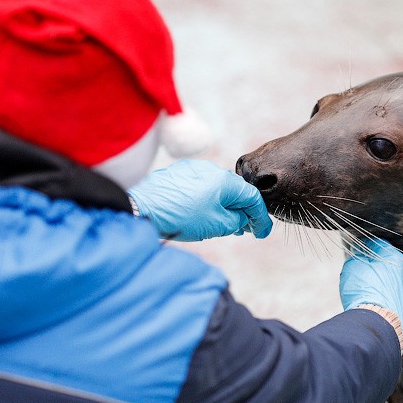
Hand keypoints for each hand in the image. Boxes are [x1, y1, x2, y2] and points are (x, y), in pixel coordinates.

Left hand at [128, 159, 272, 241]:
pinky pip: (202, 187)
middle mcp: (211, 170)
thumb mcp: (217, 226)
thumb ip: (236, 221)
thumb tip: (241, 219)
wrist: (141, 208)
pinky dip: (209, 201)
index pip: (252, 198)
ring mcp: (194, 170)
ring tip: (225, 225)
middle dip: (243, 212)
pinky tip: (204, 214)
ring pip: (218, 189)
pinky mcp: (178, 174)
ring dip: (225, 206)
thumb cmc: (180, 217)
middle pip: (236, 191)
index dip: (260, 218)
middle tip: (246, 230)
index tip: (261, 233)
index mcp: (225, 181)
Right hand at [339, 238, 402, 344]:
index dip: (366, 252)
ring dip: (387, 290)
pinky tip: (381, 313)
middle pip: (391, 268)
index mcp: (395, 257)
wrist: (378, 324)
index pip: (379, 247)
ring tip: (372, 300)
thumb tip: (360, 251)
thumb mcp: (353, 267)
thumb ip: (358, 255)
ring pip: (398, 288)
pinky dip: (393, 308)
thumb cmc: (364, 292)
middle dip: (378, 272)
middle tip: (363, 282)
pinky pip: (402, 306)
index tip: (357, 259)